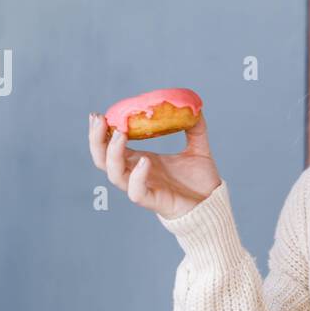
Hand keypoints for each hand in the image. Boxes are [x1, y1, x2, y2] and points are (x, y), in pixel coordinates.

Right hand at [88, 108, 222, 218]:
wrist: (213, 204)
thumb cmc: (200, 180)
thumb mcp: (198, 149)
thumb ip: (196, 128)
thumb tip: (196, 106)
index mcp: (140, 159)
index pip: (111, 146)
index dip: (101, 132)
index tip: (99, 115)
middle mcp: (136, 173)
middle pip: (103, 159)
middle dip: (96, 139)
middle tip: (99, 120)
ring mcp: (143, 188)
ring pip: (114, 175)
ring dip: (112, 154)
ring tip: (120, 134)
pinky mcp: (154, 201)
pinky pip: (136, 192)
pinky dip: (137, 176)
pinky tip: (144, 161)